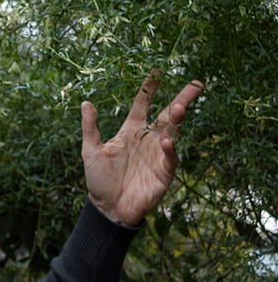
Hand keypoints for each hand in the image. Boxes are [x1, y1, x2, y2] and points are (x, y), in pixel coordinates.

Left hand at [81, 73, 202, 225]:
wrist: (107, 209)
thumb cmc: (99, 180)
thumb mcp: (90, 150)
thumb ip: (90, 127)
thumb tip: (86, 102)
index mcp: (130, 132)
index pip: (142, 106)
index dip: (148, 91)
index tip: (155, 73)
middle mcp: (147, 140)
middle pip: (167, 116)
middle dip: (181, 99)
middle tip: (195, 84)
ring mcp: (157, 155)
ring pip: (172, 133)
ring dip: (177, 121)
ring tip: (180, 107)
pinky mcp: (163, 173)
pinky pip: (170, 158)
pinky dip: (170, 150)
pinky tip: (168, 142)